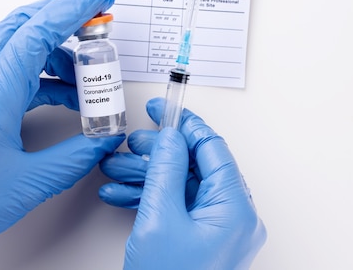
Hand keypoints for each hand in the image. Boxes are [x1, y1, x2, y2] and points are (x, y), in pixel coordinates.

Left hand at [0, 0, 124, 267]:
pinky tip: (70, 96)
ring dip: (59, 52)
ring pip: (22, 48)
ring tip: (90, 76)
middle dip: (63, 15)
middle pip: (22, 26)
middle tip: (97, 18)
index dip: (69, 9)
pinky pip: (20, 73)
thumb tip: (105, 137)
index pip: (33, 34)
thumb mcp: (30, 183)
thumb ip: (76, 156)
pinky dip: (49, 76)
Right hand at [100, 98, 266, 269]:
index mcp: (235, 207)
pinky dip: (152, 200)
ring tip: (117, 171)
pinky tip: (122, 195)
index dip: (185, 125)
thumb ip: (166, 170)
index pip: (212, 148)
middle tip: (132, 144)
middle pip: (195, 167)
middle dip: (158, 155)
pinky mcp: (203, 241)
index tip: (165, 109)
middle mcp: (233, 217)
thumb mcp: (161, 218)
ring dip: (148, 178)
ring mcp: (219, 231)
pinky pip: (180, 209)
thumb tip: (171, 137)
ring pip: (183, 188)